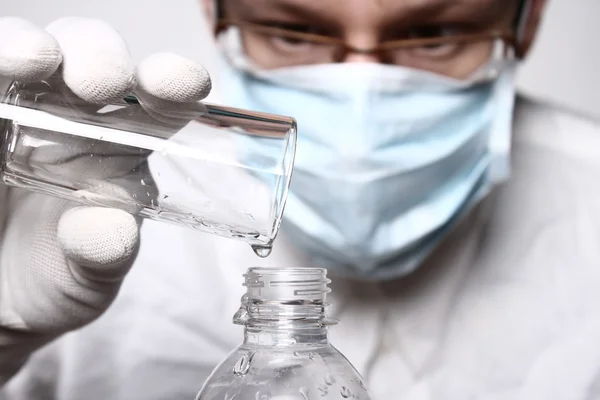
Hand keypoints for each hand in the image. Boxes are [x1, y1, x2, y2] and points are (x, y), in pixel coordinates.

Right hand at [0, 17, 211, 382]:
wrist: (3, 294)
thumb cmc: (62, 272)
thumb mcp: (90, 271)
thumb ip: (105, 251)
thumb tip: (113, 232)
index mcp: (128, 146)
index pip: (162, 101)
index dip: (175, 82)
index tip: (182, 84)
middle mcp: (79, 117)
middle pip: (94, 57)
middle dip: (100, 58)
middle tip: (98, 83)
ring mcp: (22, 111)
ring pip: (28, 50)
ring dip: (30, 46)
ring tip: (32, 61)